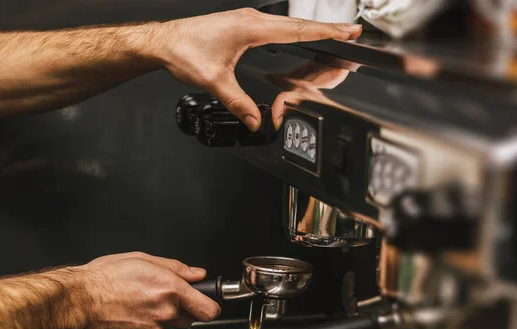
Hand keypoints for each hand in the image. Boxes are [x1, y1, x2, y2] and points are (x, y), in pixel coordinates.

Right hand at [78, 252, 219, 328]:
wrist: (78, 300)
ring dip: (159, 317)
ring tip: (137, 303)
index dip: (210, 306)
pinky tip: (129, 314)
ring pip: (167, 326)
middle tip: (159, 296)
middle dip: (180, 309)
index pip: (208, 309)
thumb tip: (197, 274)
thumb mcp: (143, 259)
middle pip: (188, 318)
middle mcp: (164, 311)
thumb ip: (176, 268)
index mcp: (170, 289)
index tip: (208, 304)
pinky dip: (144, 327)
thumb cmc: (105, 278)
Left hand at [154, 8, 361, 130]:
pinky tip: (299, 35)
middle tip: (352, 31)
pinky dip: (294, 30)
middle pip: (299, 24)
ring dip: (312, 28)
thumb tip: (255, 120)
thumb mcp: (213, 81)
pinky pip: (276, 26)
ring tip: (333, 33)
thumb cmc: (184, 51)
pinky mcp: (242, 24)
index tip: (347, 31)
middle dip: (328, 28)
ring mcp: (247, 20)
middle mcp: (252, 19)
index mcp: (251, 28)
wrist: (164, 41)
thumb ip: (238, 103)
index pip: (297, 30)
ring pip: (288, 23)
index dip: (325, 32)